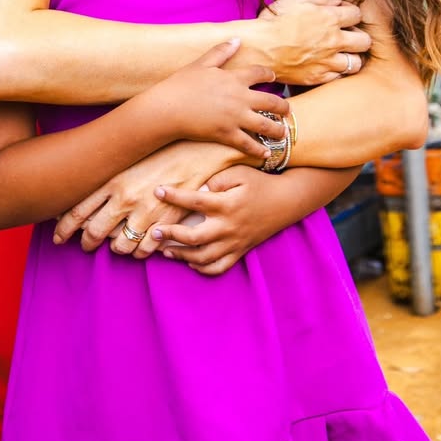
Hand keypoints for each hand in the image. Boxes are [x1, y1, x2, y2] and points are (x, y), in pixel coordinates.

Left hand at [52, 140, 240, 254]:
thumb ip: (108, 174)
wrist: (198, 147)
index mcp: (112, 179)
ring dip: (115, 249)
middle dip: (86, 243)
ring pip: (120, 245)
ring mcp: (145, 212)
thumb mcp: (129, 157)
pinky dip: (140, 251)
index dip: (64, 227)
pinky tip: (140, 246)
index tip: (58, 236)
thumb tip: (83, 188)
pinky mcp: (165, 221)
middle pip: (94, 232)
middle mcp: (125, 198)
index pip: (77, 210)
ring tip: (115, 246)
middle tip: (84, 246)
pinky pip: (146, 249)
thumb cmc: (162, 148)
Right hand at [146, 39, 288, 161]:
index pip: (259, 73)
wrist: (168, 108)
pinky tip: (266, 154)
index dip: (269, 75)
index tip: (274, 78)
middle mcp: (240, 98)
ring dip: (278, 131)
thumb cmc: (181, 84)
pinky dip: (259, 150)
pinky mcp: (227, 134)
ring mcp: (235, 117)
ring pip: (266, 125)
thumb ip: (221, 51)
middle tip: (288, 111)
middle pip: (271, 102)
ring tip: (283, 134)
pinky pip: (248, 144)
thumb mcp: (201, 63)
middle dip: (283, 108)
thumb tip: (237, 39)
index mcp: (234, 78)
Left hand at [150, 165, 286, 275]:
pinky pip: (219, 267)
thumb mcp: (240, 172)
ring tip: (165, 250)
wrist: (286, 201)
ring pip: (204, 257)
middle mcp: (229, 227)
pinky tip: (190, 261)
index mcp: (227, 204)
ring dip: (182, 256)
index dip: (174, 196)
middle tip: (154, 233)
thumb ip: (217, 179)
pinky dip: (203, 268)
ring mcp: (234, 242)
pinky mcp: (240, 251)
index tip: (157, 191)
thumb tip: (197, 189)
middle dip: (171, 236)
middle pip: (194, 237)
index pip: (194, 201)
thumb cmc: (260, 183)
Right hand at [257, 0, 371, 85]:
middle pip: (365, 41)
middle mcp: (334, 41)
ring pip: (356, 63)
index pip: (357, 14)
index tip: (343, 15)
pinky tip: (327, 65)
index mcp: (330, 18)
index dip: (351, 13)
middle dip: (359, 36)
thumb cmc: (274, 21)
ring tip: (340, 54)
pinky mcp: (318, 77)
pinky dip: (336, 71)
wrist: (258, 48)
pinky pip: (339, 77)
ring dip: (351, 57)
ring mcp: (327, 61)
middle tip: (348, 36)